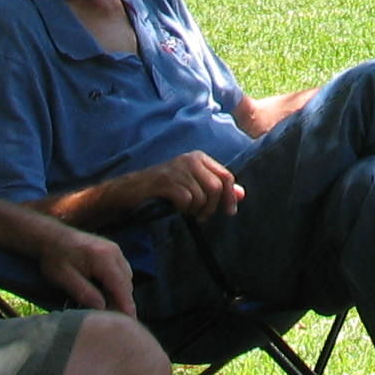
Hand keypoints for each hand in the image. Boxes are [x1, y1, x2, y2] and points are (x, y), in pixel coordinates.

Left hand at [25, 215, 137, 313]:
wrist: (51, 236)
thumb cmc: (55, 256)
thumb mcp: (64, 277)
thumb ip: (83, 292)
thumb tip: (102, 308)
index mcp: (103, 258)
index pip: (121, 286)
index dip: (127, 305)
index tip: (131, 321)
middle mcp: (114, 252)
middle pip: (126, 283)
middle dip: (123, 301)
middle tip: (115, 319)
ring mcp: (115, 250)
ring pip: (126, 277)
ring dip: (120, 293)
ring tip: (110, 309)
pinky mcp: (112, 251)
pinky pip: (121, 271)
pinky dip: (117, 284)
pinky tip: (106, 294)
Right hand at [127, 152, 241, 218]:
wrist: (132, 189)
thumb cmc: (165, 189)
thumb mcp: (193, 185)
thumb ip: (217, 188)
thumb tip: (242, 194)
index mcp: (199, 158)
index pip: (226, 176)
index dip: (230, 196)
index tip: (229, 212)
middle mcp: (190, 160)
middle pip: (216, 187)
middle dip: (212, 207)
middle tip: (202, 216)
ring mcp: (177, 169)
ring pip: (202, 196)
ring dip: (196, 210)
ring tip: (186, 210)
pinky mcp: (166, 181)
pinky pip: (187, 200)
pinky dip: (184, 209)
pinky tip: (176, 208)